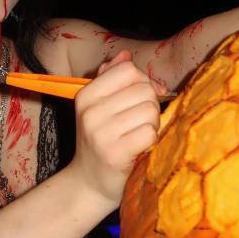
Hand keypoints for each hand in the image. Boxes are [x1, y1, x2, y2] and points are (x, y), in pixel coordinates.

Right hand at [69, 50, 159, 208]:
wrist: (88, 183)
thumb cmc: (100, 140)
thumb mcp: (98, 106)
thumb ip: (111, 78)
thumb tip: (125, 54)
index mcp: (86, 95)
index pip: (127, 70)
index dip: (142, 80)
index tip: (142, 96)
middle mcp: (90, 111)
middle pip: (143, 89)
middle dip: (150, 103)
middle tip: (141, 120)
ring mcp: (101, 133)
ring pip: (149, 110)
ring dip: (152, 123)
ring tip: (139, 133)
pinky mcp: (116, 154)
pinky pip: (149, 133)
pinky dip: (151, 140)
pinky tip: (141, 147)